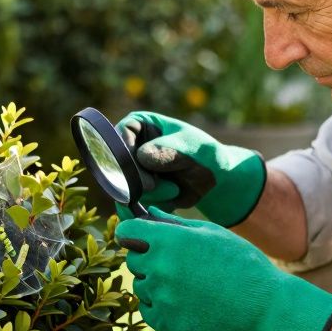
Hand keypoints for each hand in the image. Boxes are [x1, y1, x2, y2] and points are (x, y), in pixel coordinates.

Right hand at [116, 111, 264, 226]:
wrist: (214, 179)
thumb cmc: (204, 153)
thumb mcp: (190, 146)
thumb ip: (168, 149)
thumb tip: (142, 156)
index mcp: (139, 124)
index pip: (119, 134)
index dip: (125, 151)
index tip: (141, 165)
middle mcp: (129, 147)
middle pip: (117, 165)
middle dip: (136, 179)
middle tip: (155, 186)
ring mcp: (131, 171)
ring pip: (124, 188)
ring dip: (148, 194)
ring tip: (175, 190)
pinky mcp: (137, 192)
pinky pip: (133, 204)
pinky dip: (150, 206)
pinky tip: (170, 201)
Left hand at [116, 209, 331, 330]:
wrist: (263, 305)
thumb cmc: (241, 262)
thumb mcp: (211, 233)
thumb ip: (174, 224)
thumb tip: (148, 215)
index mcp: (169, 241)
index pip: (127, 230)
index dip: (131, 230)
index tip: (137, 234)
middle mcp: (160, 269)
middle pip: (132, 260)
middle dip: (147, 257)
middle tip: (175, 261)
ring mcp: (163, 299)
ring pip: (141, 287)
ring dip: (155, 284)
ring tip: (187, 284)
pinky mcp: (169, 325)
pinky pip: (149, 312)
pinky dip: (160, 308)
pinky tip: (185, 302)